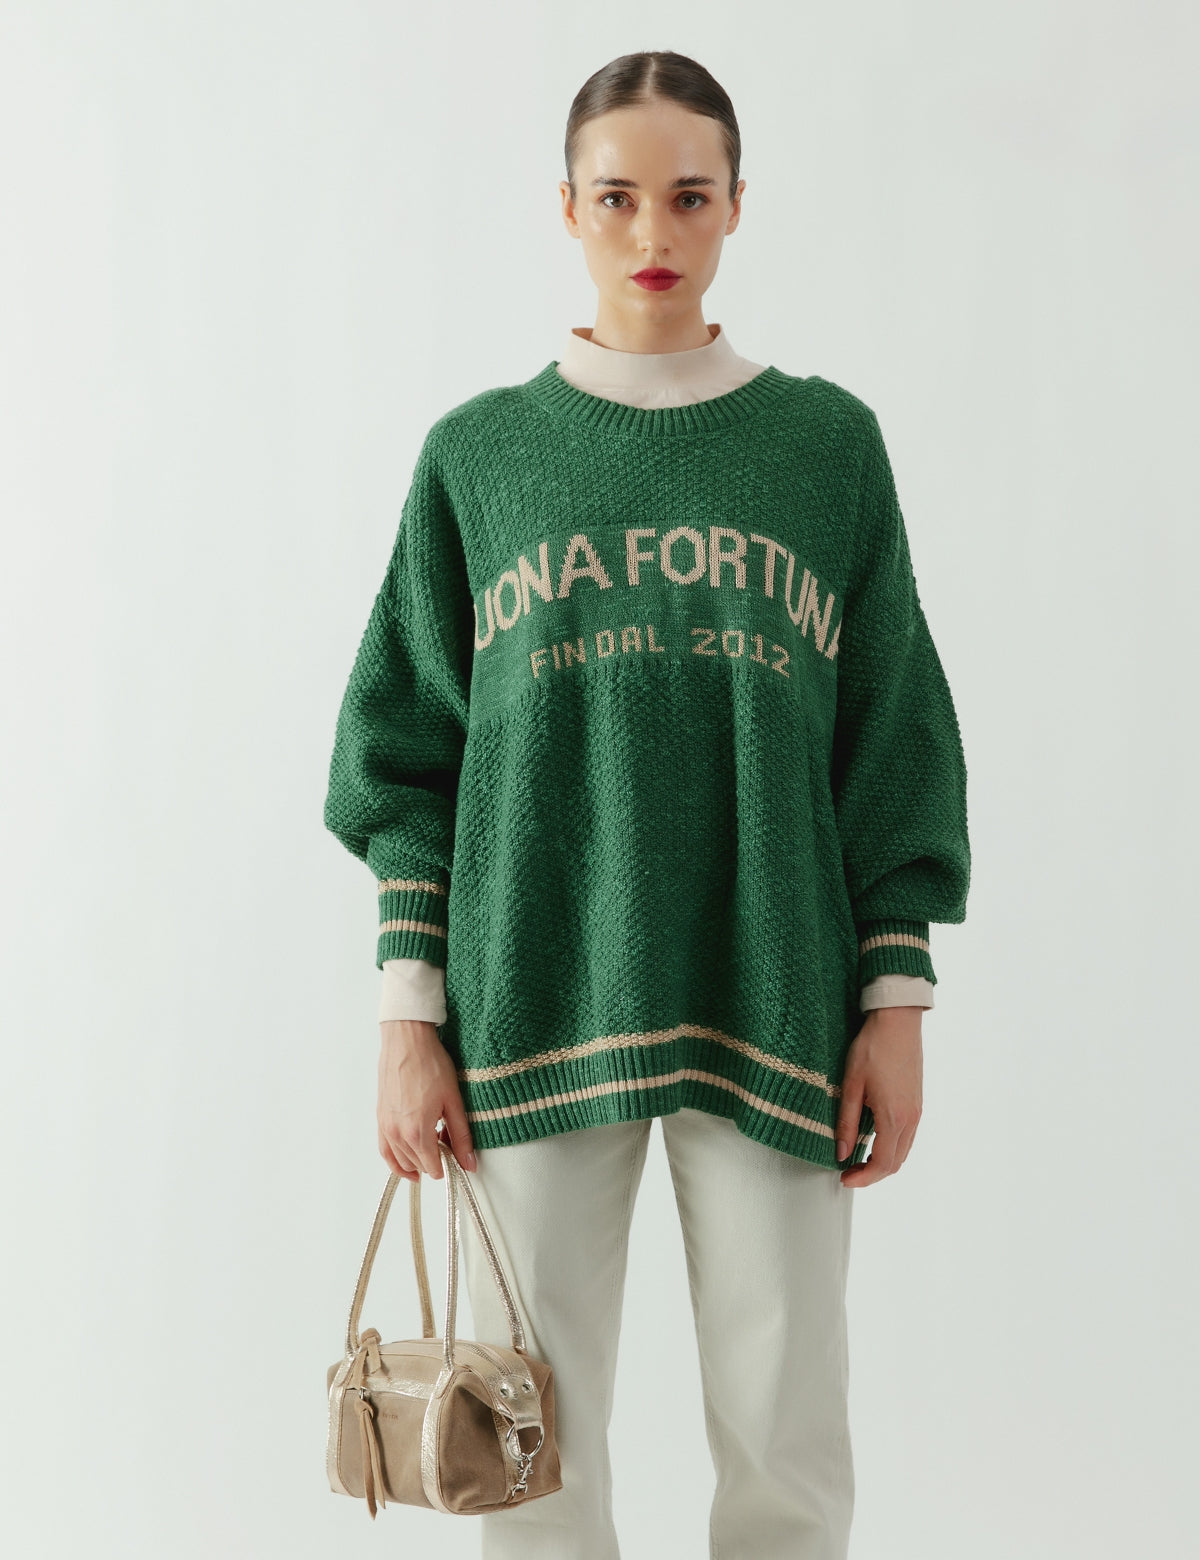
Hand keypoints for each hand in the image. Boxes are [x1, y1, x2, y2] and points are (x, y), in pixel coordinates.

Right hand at [377, 1019, 477, 1182]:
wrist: (407, 1041)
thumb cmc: (430, 1064)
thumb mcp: (453, 1101)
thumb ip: (461, 1136)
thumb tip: (469, 1163)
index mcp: (416, 1131)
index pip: (432, 1167)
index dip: (448, 1166)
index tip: (458, 1157)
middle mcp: (396, 1133)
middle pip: (417, 1165)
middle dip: (434, 1161)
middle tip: (448, 1145)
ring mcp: (385, 1126)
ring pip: (400, 1160)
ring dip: (416, 1161)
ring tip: (433, 1149)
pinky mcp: (380, 1118)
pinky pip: (384, 1150)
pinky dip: (395, 1159)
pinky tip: (406, 1160)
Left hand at [834, 1006, 923, 1187]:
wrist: (897, 1021)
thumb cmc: (872, 1048)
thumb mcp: (851, 1085)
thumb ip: (847, 1123)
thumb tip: (842, 1153)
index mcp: (894, 1117)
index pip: (882, 1164)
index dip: (863, 1178)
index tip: (845, 1179)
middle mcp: (911, 1119)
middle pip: (895, 1163)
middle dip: (873, 1174)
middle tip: (849, 1172)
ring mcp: (917, 1111)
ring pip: (903, 1151)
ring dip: (883, 1161)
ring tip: (858, 1157)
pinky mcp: (917, 1102)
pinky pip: (907, 1136)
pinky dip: (891, 1146)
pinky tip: (873, 1138)